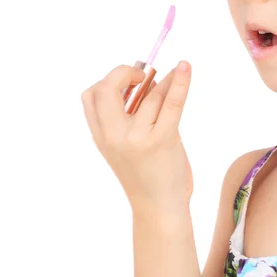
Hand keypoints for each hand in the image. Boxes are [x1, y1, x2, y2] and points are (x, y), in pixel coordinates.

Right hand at [81, 61, 193, 213]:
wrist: (159, 209)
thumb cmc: (147, 174)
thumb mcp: (124, 145)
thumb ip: (129, 114)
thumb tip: (150, 77)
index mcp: (101, 136)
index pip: (91, 96)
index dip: (109, 81)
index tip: (130, 82)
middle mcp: (113, 136)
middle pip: (107, 88)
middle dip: (124, 72)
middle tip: (143, 76)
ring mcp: (137, 138)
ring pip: (149, 95)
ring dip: (165, 80)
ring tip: (177, 74)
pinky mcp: (162, 140)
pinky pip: (171, 103)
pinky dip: (180, 82)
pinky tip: (185, 67)